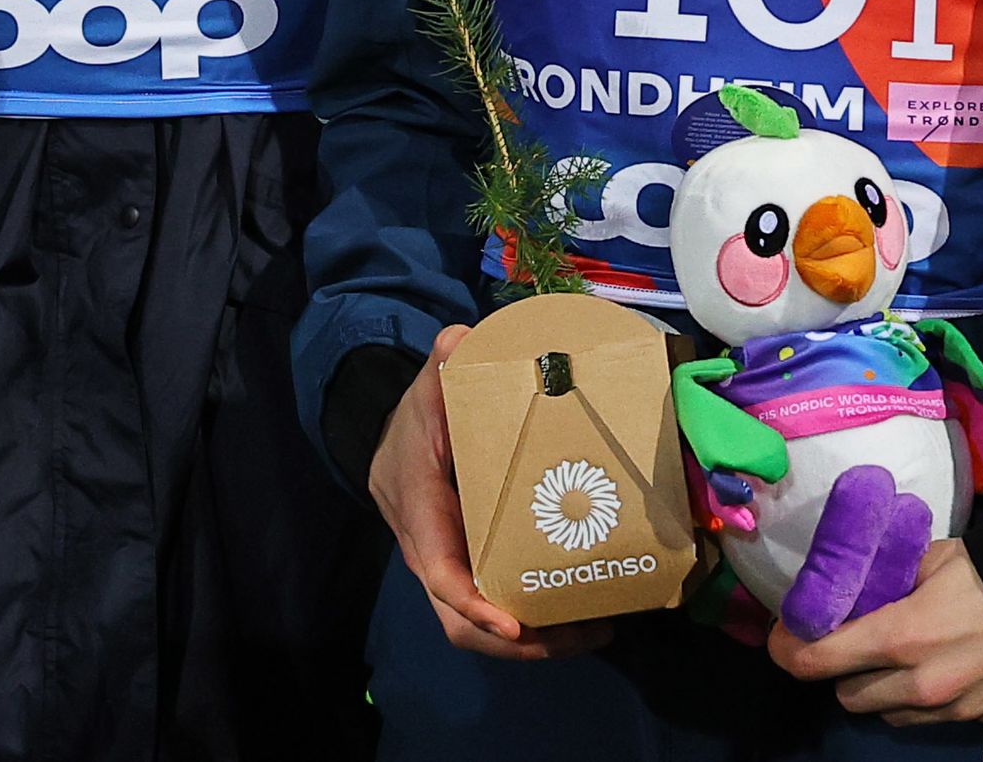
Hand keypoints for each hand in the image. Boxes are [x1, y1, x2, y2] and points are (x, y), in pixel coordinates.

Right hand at [368, 324, 609, 664]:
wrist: (388, 435)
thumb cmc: (415, 415)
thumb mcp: (428, 388)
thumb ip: (443, 365)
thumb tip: (459, 340)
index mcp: (418, 509)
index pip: (438, 571)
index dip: (472, 603)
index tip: (513, 624)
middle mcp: (427, 550)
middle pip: (460, 621)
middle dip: (519, 641)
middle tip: (585, 633)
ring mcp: (444, 565)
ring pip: (477, 626)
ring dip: (533, 640)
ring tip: (593, 631)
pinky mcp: (465, 568)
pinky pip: (491, 607)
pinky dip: (530, 620)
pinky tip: (577, 613)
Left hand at [768, 541, 982, 726]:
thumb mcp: (930, 559)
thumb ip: (885, 577)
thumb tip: (849, 580)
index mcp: (901, 636)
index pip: (819, 660)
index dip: (790, 651)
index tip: (782, 641)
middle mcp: (919, 684)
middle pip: (847, 696)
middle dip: (839, 671)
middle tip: (847, 643)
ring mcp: (949, 709)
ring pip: (885, 714)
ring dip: (877, 690)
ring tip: (892, 658)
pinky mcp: (975, 721)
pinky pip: (924, 719)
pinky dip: (916, 701)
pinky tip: (932, 670)